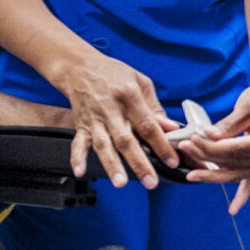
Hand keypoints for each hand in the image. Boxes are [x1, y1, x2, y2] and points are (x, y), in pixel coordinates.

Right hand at [47, 47, 180, 189]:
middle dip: (139, 163)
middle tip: (150, 181)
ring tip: (120, 182)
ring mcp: (95, 118)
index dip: (161, 144)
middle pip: (126, 140)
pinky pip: (78, 143)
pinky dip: (77, 157)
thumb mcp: (140, 82)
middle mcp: (111, 109)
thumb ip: (155, 107)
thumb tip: (170, 128)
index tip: (172, 161)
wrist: (80, 67)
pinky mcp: (81, 124)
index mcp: (130, 97)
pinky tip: (80, 171)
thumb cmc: (114, 74)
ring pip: (103, 145)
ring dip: (111, 164)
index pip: (148, 125)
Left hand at [178, 80, 249, 212]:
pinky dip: (241, 196)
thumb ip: (228, 125)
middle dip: (206, 158)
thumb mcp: (247, 106)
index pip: (235, 149)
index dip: (211, 148)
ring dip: (213, 175)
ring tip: (193, 174)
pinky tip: (233, 208)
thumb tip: (209, 136)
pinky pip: (249, 182)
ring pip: (235, 174)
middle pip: (232, 162)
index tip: (192, 142)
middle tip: (186, 149)